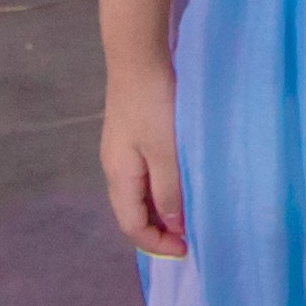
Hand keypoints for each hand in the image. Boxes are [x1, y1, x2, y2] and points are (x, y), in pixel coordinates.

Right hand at [102, 65, 185, 257]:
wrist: (138, 58)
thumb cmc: (154, 107)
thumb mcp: (165, 154)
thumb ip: (169, 192)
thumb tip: (174, 226)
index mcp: (119, 177)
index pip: (132, 226)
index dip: (157, 244)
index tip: (188, 248)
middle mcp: (114, 168)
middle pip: (132, 213)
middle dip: (159, 230)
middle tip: (191, 234)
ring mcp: (121, 151)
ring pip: (139, 194)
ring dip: (161, 209)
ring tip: (189, 212)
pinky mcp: (132, 135)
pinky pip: (144, 175)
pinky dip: (161, 188)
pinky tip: (179, 182)